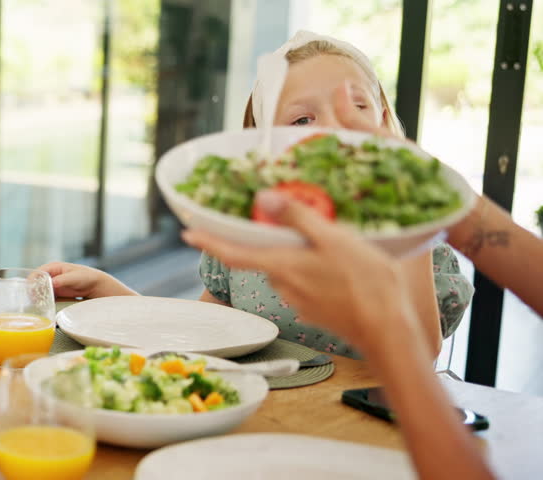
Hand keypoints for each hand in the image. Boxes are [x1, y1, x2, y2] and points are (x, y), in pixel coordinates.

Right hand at [37, 262, 136, 298]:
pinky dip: (45, 303)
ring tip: (37, 305)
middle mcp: (52, 276)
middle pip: (36, 284)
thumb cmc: (88, 277)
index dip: (32, 281)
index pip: (37, 273)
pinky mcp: (58, 296)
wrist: (98, 287)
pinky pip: (47, 299)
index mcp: (54, 267)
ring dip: (38, 298)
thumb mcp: (74, 277)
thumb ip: (62, 280)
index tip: (31, 291)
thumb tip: (52, 284)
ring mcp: (54, 286)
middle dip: (33, 291)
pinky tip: (44, 308)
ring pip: (40, 292)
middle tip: (33, 300)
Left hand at [182, 190, 420, 351]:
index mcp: (281, 267)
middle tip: (295, 221)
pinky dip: (314, 270)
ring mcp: (300, 302)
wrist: (389, 330)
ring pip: (288, 269)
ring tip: (330, 242)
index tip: (187, 233)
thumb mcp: (332, 240)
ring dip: (298, 255)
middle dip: (273, 241)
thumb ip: (297, 218)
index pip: (233, 253)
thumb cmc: (364, 281)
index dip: (209, 242)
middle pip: (265, 258)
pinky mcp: (316, 310)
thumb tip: (263, 199)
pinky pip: (307, 283)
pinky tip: (339, 265)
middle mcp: (283, 287)